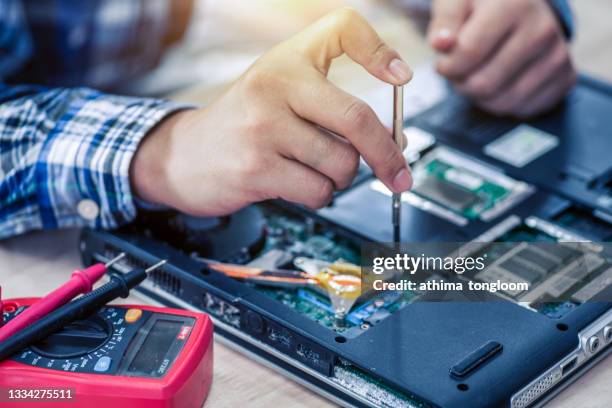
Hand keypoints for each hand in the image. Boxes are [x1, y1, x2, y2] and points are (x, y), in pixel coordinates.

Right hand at [131, 8, 412, 216]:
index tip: (401, 76)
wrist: (183, 156)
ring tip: (316, 170)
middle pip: (357, 118)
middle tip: (399, 173)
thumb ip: (333, 106)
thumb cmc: (244, 123)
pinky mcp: (257, 168)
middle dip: (388, 155)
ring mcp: (264, 127)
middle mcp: (274, 85)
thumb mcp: (281, 92)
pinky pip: (318, 190)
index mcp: (286, 60)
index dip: (379, 49)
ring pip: (341, 163)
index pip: (342, 28)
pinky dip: (319, 195)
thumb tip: (393, 142)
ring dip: (340, 178)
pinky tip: (298, 184)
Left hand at [428, 0, 575, 117]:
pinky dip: (502, 103)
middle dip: (462, 83)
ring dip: (479, 96)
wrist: (521, 6)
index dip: (447, 65)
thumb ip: (445, 20)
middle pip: (483, 84)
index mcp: (515, 4)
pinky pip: (521, 110)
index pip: (468, 53)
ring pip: (501, 103)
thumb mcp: (456, 1)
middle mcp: (543, 29)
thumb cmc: (482, 5)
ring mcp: (558, 55)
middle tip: (460, 70)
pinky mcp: (565, 78)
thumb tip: (441, 44)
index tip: (445, 60)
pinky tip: (499, 82)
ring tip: (478, 74)